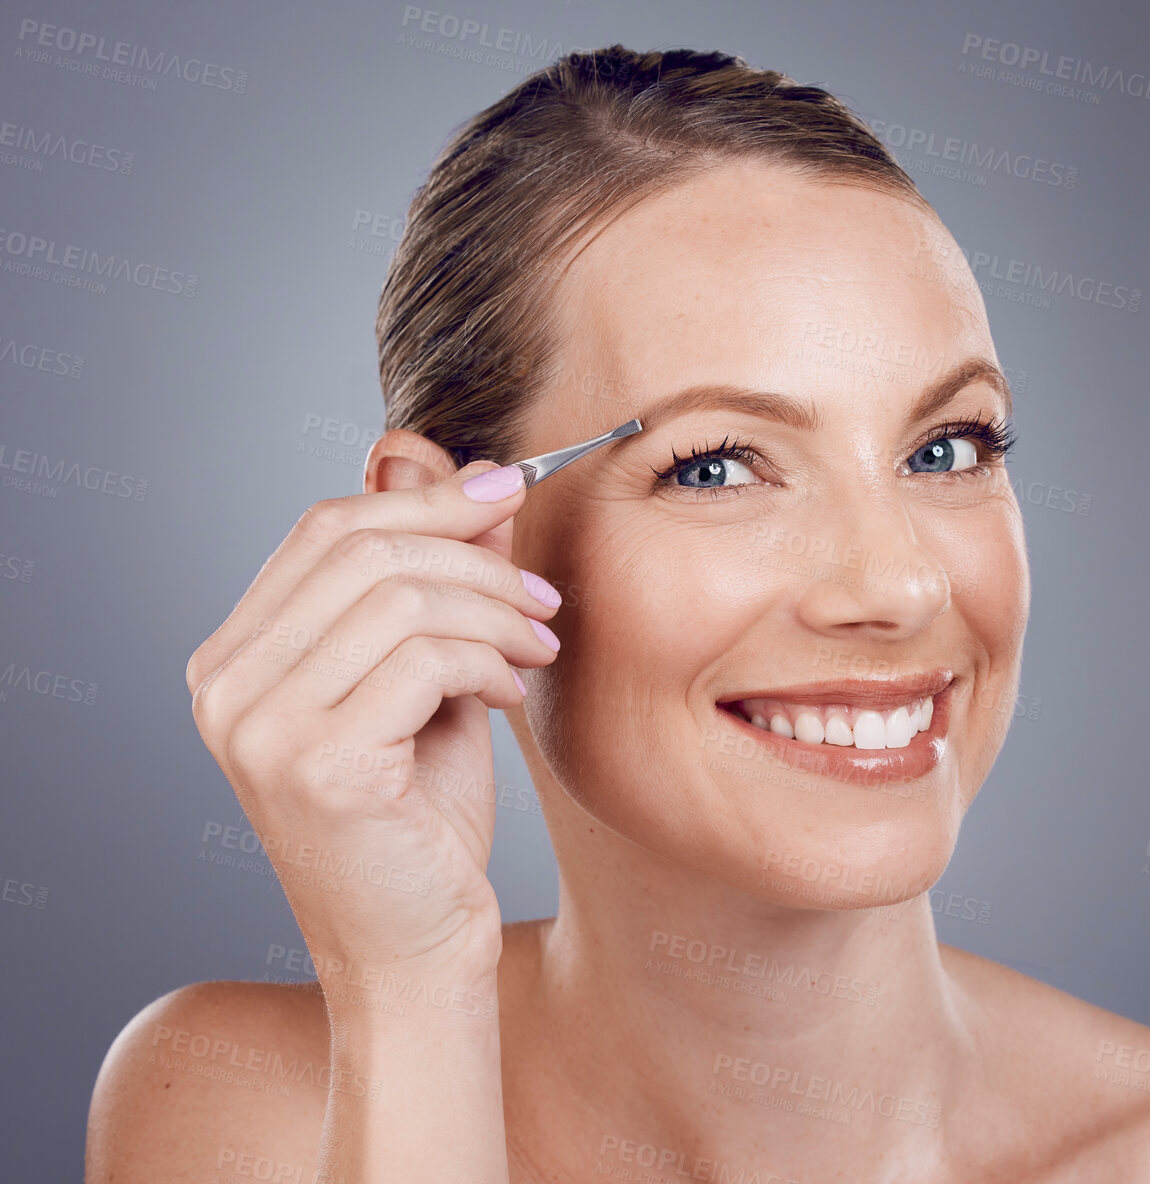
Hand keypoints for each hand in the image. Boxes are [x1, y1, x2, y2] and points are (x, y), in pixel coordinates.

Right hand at [184, 458, 560, 1004]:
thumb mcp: (431, 680)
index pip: (325, 528)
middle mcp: (227, 686)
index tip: (509, 490)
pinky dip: (489, 661)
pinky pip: (425, 658)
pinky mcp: (315, 763)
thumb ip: (439, 584)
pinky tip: (512, 696)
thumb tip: (476, 478)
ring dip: (496, 611)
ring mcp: (259, 725)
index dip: (424, 498)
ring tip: (539, 649)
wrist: (416, 950)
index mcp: (237, 658)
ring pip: (402, 597)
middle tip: (544, 594)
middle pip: (362, 548)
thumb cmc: (420, 821)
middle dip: (474, 554)